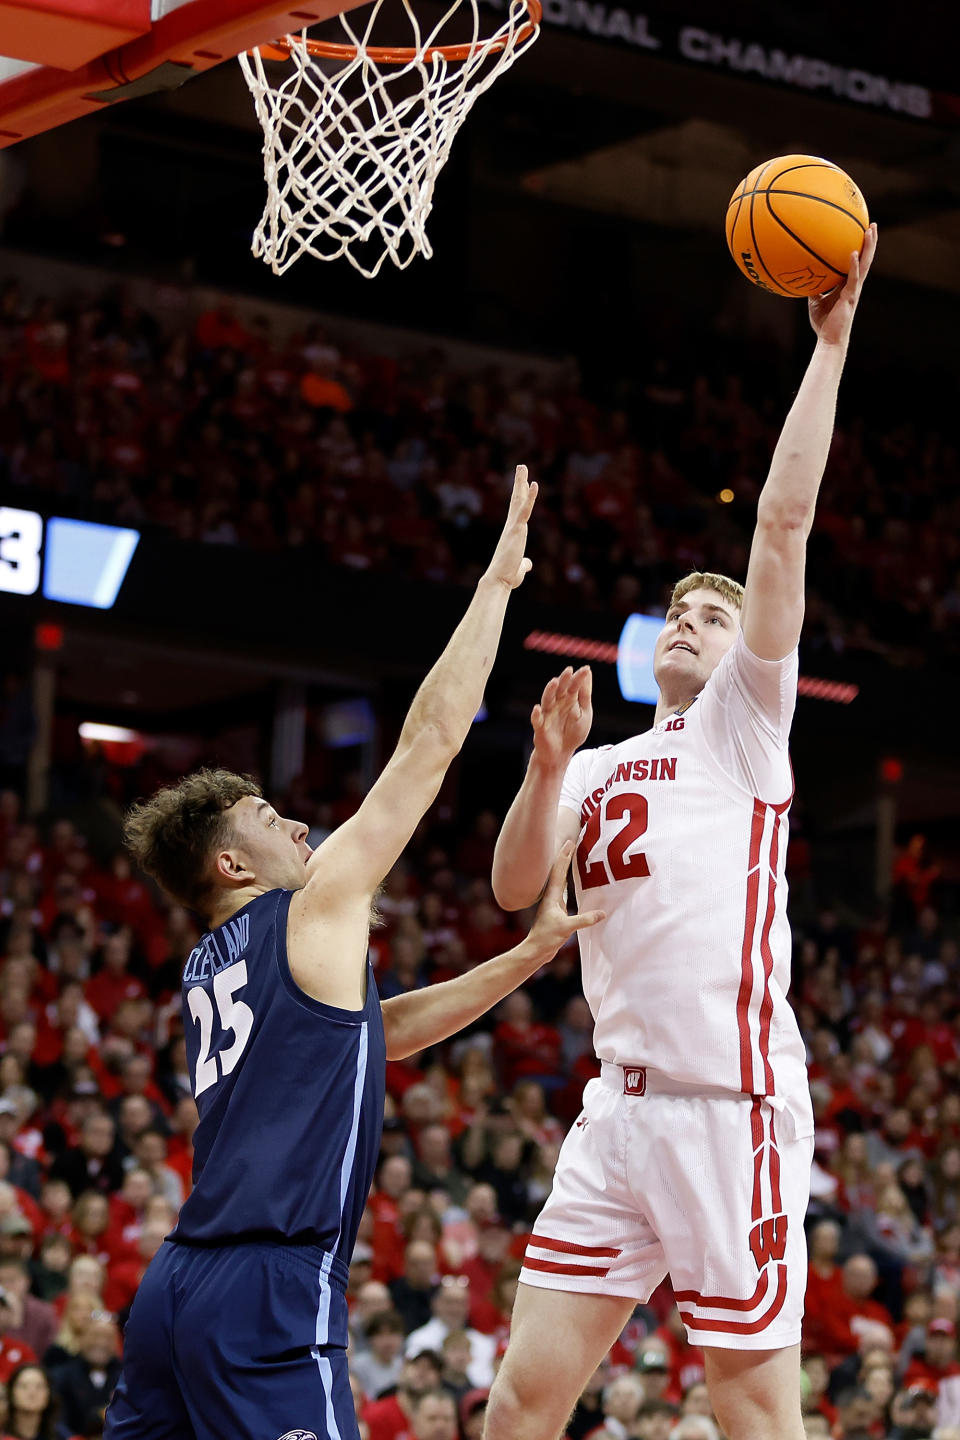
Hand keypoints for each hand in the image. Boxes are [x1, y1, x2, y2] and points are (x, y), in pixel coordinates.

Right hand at [484, 465, 537, 589]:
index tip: (523, 482)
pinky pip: (525, 510)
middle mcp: (511, 526)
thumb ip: (524, 563)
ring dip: (521, 482)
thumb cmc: (507, 576)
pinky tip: (534, 484)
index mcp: (512, 532)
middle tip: (521, 467)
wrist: (498, 580)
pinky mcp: (517, 529)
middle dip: (519, 482)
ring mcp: (514, 526)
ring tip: (522, 467)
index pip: (517, 509)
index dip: (520, 495)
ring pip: (518, 500)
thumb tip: (527, 564)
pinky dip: (530, 497)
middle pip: (516, 499)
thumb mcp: (519, 568)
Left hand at [522, 841, 603, 962]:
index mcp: (552, 896)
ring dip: (565, 867)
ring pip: (559, 880)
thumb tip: (602, 913)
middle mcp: (551, 896)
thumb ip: (584, 920)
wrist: (535, 950)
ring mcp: (553, 903)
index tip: (570, 842)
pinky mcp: (555, 911)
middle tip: (570, 842)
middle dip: (564, 856)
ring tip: (570, 856)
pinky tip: (569, 882)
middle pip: (558, 871)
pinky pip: (562, 890)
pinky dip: (567, 881)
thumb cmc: (546, 938)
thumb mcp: (566, 928)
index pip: (559, 871)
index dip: (564, 856)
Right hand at [532, 666, 592, 766]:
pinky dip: (536, 715)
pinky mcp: (540, 727)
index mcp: (568, 700)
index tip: (586, 669)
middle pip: (559, 689)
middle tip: (569, 670)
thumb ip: (585, 695)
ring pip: (547, 700)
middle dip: (564, 680)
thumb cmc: (573, 732)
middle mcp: (557, 704)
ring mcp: (547, 714)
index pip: (574, 686)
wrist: (561, 753)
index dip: (579, 678)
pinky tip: (537, 709)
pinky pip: (537, 720)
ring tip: (554, 682)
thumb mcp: (585, 713)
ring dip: (549, 691)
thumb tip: (588, 673)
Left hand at [809, 221, 877, 346]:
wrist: (829, 339)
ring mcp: (854, 290)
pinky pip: (853, 279)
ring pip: (864, 265)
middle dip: (870, 242)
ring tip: (870, 230)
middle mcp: (854, 285)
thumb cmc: (823, 323)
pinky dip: (853, 266)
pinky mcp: (850, 297)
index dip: (861, 248)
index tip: (862, 231)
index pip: (856, 262)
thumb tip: (804, 276)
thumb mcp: (815, 301)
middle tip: (872, 224)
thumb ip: (815, 287)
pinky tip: (853, 253)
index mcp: (847, 285)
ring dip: (868, 247)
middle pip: (865, 259)